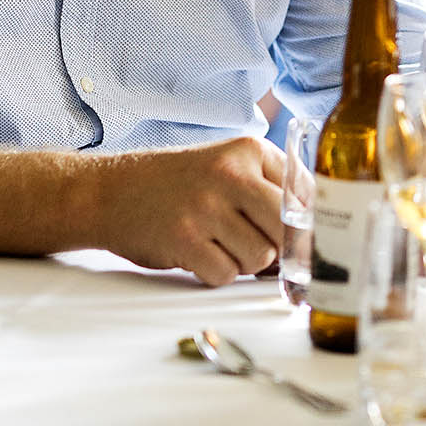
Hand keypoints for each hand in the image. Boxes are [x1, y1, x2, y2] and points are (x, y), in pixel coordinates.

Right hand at [87, 136, 287, 285]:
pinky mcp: (184, 240)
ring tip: (221, 244)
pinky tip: (200, 254)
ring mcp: (206, 207)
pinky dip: (217, 273)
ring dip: (244, 262)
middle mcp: (230, 175)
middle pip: (286, 229)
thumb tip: (313, 230)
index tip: (300, 238)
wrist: (112, 191)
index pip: (303, 193)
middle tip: (258, 245)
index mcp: (248, 151)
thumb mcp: (228, 164)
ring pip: (260, 257)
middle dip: (277, 246)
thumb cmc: (179, 183)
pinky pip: (226, 274)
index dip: (304, 223)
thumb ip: (270, 186)